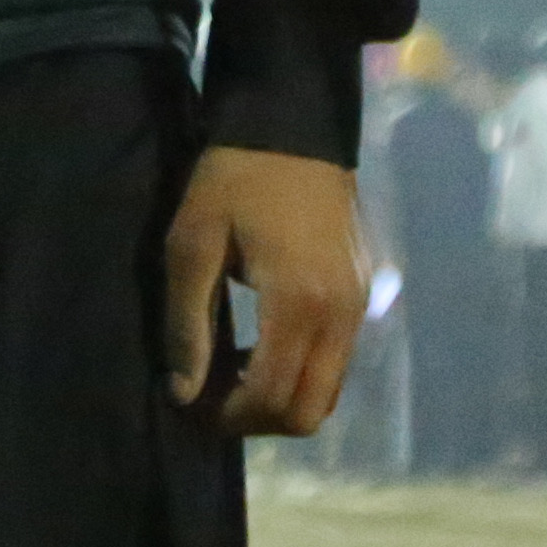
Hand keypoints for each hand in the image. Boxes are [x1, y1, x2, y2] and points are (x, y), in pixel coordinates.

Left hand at [164, 146, 364, 433]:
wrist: (293, 127)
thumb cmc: (233, 180)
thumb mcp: (192, 244)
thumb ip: (188, 324)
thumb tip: (183, 392)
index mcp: (298, 302)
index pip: (270, 394)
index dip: (227, 415)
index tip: (189, 407)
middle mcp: (341, 315)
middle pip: (309, 411)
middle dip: (257, 420)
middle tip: (210, 401)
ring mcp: (359, 307)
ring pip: (328, 393)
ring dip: (281, 400)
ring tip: (231, 378)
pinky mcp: (363, 296)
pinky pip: (338, 363)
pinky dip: (301, 375)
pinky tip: (260, 352)